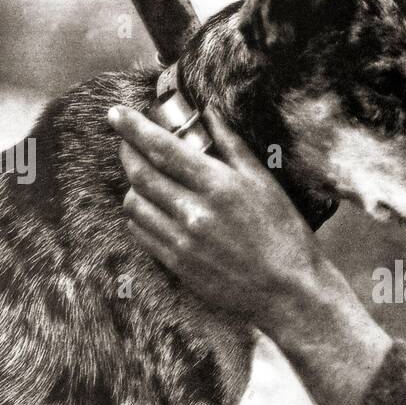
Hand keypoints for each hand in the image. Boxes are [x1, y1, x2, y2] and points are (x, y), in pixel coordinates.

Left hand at [108, 103, 393, 404]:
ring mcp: (182, 241)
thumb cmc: (285, 234)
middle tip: (124, 138)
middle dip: (126, 150)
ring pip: (135, 204)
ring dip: (132, 184)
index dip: (133, 127)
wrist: (289, 291)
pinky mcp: (177, 264)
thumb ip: (232, 146)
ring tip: (143, 175)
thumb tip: (209, 113)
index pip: (161, 148)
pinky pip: (141, 233)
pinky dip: (139, 215)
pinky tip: (150, 208)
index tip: (116, 113)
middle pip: (140, 173)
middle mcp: (194, 212)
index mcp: (218, 185)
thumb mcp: (265, 183)